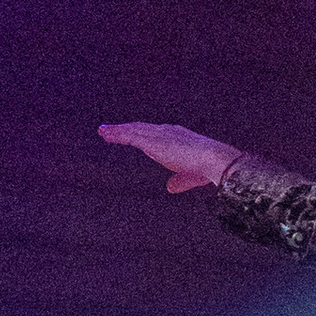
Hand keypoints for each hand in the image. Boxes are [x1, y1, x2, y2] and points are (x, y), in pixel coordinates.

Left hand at [99, 122, 242, 194]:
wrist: (213, 158)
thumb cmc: (207, 167)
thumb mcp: (190, 176)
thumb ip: (179, 181)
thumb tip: (169, 187)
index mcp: (178, 137)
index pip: (155, 133)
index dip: (142, 133)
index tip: (131, 134)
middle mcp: (167, 131)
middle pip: (141, 128)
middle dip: (125, 129)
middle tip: (109, 130)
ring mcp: (159, 134)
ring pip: (133, 130)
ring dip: (116, 130)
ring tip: (102, 131)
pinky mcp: (152, 140)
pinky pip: (129, 135)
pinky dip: (116, 134)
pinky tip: (106, 134)